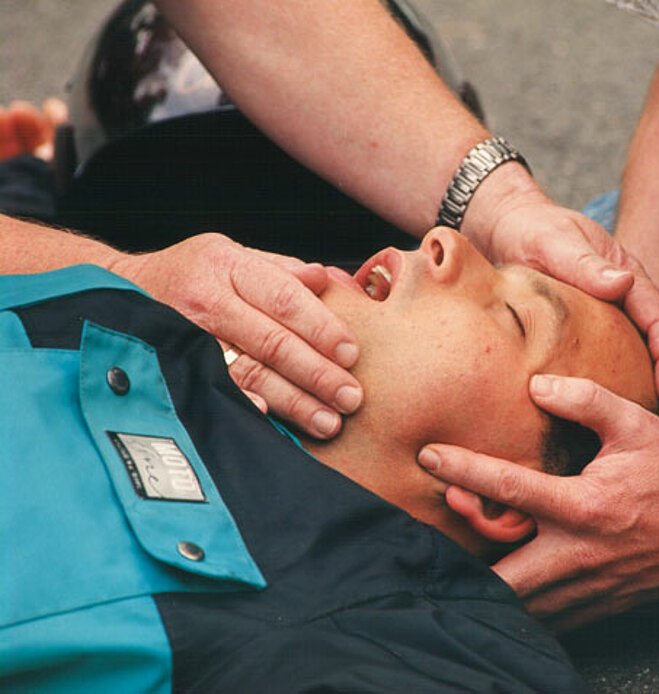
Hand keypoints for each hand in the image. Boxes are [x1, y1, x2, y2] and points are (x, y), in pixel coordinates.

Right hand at [111, 233, 360, 438]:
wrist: (116, 289)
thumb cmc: (193, 274)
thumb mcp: (234, 256)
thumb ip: (284, 271)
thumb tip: (332, 280)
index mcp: (228, 265)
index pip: (285, 298)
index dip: (322, 327)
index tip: (352, 353)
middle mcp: (205, 299)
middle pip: (271, 341)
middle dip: (317, 373)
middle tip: (351, 397)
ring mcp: (185, 335)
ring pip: (248, 372)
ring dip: (292, 401)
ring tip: (328, 421)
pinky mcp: (172, 365)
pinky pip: (214, 390)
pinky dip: (243, 407)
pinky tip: (271, 422)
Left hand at [418, 374, 658, 630]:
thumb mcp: (633, 421)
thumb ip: (583, 399)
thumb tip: (537, 385)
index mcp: (582, 505)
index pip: (506, 488)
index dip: (461, 470)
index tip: (428, 456)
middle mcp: (579, 553)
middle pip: (500, 576)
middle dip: (461, 565)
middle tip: (432, 543)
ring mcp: (590, 585)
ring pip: (522, 604)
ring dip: (489, 587)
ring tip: (460, 566)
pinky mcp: (603, 603)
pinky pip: (551, 615)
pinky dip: (523, 603)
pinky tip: (510, 585)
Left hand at [463, 186, 658, 426]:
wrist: (509, 226)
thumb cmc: (531, 231)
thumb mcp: (554, 243)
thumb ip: (584, 263)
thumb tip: (623, 283)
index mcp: (629, 276)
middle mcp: (628, 297)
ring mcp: (615, 314)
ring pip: (646, 356)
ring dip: (658, 391)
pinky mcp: (597, 329)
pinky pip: (620, 360)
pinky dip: (628, 387)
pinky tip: (621, 417)